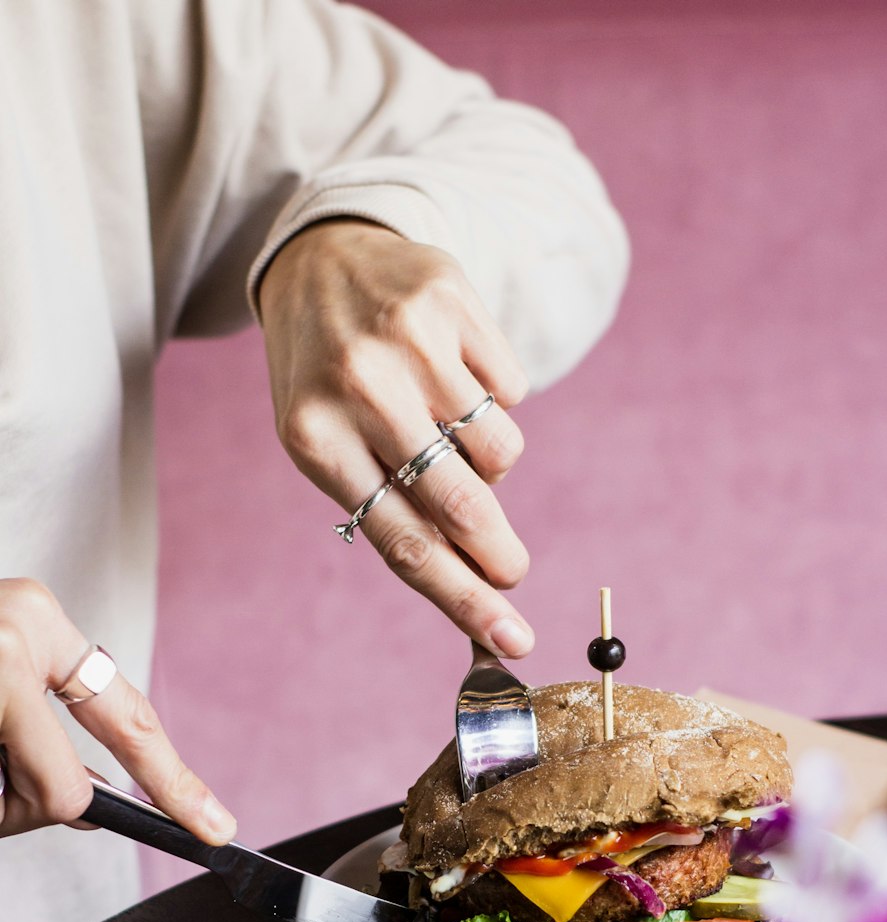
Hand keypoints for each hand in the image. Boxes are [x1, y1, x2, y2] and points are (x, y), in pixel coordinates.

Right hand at [0, 578, 235, 841]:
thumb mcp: (1, 661)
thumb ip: (45, 722)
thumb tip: (85, 804)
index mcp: (39, 622)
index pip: (131, 719)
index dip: (174, 783)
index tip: (214, 825)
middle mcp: (16, 641)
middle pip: (64, 792)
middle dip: (31, 806)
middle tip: (0, 783)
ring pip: (14, 801)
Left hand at [258, 220, 534, 657]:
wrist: (321, 258)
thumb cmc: (327, 376)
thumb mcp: (327, 441)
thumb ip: (388, 505)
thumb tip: (470, 580)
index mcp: (314, 438)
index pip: (402, 540)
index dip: (462, 598)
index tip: (509, 639)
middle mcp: (359, 387)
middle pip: (459, 504)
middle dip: (499, 554)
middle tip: (514, 570)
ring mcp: (408, 340)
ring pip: (499, 450)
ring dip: (488, 463)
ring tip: (451, 431)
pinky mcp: (452, 301)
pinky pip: (513, 390)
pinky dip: (495, 401)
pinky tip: (456, 374)